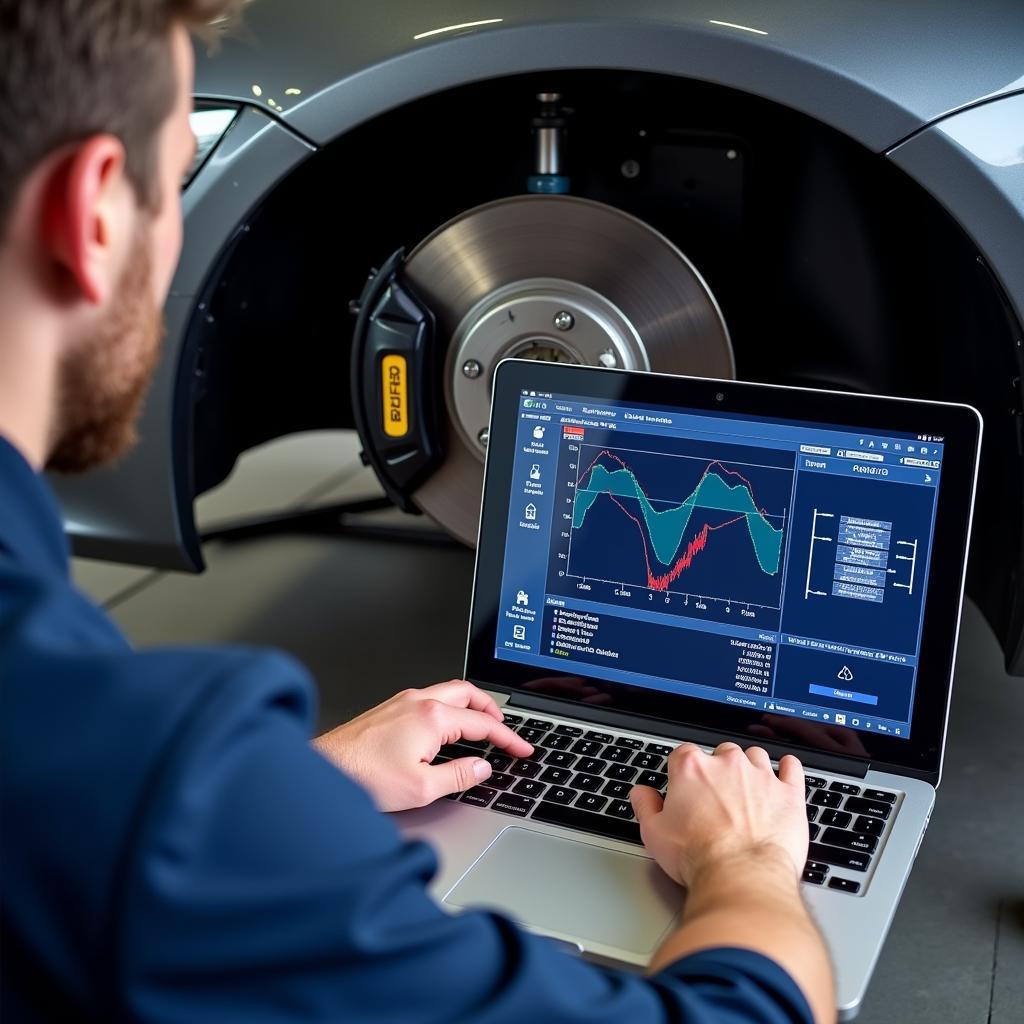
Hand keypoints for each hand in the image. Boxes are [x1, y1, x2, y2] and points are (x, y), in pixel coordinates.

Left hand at [312, 680, 533, 811]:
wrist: (322, 770)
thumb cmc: (361, 777)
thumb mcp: (421, 788)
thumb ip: (459, 775)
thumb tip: (482, 767)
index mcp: (431, 717)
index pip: (482, 723)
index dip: (508, 738)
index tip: (522, 749)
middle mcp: (417, 701)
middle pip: (468, 693)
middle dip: (492, 709)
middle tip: (506, 728)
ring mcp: (401, 701)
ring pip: (448, 692)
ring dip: (470, 706)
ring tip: (481, 725)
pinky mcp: (388, 708)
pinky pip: (430, 698)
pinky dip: (449, 708)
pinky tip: (446, 727)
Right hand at [630, 742, 806, 886]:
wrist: (742, 878)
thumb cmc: (699, 858)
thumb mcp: (654, 834)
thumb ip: (645, 806)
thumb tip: (641, 793)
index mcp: (692, 768)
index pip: (684, 754)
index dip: (684, 772)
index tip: (686, 788)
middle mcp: (727, 764)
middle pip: (721, 752)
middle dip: (719, 770)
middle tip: (717, 797)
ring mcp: (761, 776)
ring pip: (755, 756)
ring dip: (751, 768)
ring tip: (748, 790)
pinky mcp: (789, 793)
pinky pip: (792, 767)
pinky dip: (788, 769)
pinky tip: (784, 774)